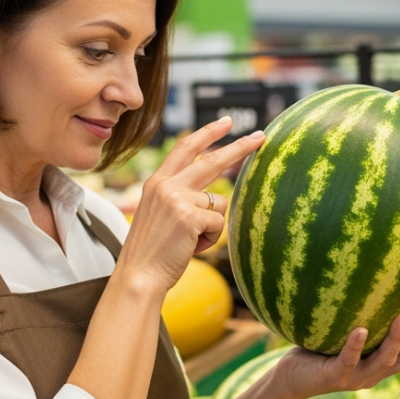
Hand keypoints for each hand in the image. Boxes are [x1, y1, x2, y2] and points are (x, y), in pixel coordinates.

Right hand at [118, 117, 264, 291]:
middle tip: (261, 136)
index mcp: (157, 182)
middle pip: (212, 160)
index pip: (185, 148)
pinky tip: (190, 247)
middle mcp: (166, 185)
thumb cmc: (152, 252)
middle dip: (240, 147)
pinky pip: (218, 223)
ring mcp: (177, 198)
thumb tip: (216, 196)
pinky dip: (209, 239)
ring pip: (218, 204)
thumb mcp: (160, 215)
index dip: (208, 134)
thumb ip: (181, 198)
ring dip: (210, 226)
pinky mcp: (190, 215)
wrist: (138, 276)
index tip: (226, 123)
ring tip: (188, 241)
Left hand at [267, 308, 399, 398]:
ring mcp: (356, 377)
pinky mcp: (334, 376)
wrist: (290, 380)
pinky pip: (348, 360)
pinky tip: (360, 329)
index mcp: (381, 363)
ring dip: (396, 337)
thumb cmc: (318, 350)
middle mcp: (374, 373)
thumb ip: (360, 314)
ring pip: (384, 360)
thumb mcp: (343, 332)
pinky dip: (355, 345)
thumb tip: (371, 277)